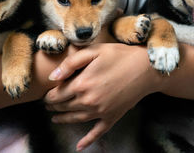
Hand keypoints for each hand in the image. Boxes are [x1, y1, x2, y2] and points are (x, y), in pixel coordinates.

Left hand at [44, 43, 160, 150]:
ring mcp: (100, 112)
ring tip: (55, 119)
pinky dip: (87, 140)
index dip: (49, 95)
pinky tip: (79, 147)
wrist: (147, 69)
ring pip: (75, 119)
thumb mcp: (94, 51)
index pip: (57, 94)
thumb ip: (71, 63)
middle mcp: (88, 101)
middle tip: (48, 104)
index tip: (45, 94)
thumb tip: (52, 77)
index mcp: (82, 84)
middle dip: (53, 106)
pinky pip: (97, 132)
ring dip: (63, 119)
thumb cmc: (120, 56)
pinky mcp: (112, 117)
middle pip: (64, 106)